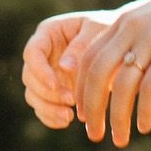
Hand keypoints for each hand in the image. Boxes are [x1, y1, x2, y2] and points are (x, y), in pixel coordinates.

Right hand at [22, 11, 115, 128]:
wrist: (121, 45)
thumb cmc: (109, 29)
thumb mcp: (98, 30)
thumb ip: (81, 45)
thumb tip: (64, 67)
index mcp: (49, 33)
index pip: (32, 52)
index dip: (39, 70)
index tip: (56, 84)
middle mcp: (43, 53)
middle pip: (29, 77)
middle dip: (46, 92)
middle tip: (70, 100)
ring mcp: (47, 73)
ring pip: (33, 95)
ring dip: (47, 108)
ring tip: (69, 116)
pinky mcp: (54, 91)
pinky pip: (43, 107)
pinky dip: (50, 117)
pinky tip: (66, 121)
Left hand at [64, 0, 150, 146]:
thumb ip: (140, 46)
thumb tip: (128, 81)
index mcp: (124, 22)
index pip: (88, 59)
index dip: (81, 89)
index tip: (83, 114)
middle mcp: (131, 28)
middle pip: (96, 73)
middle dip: (91, 108)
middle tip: (93, 135)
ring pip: (122, 85)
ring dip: (117, 117)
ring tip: (120, 140)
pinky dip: (145, 111)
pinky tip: (145, 127)